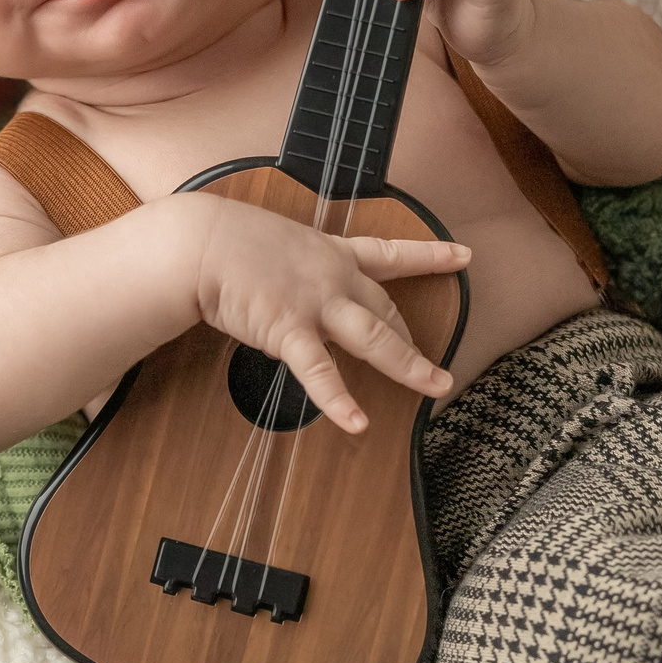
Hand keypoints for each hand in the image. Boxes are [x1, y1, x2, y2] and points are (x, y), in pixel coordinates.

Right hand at [181, 195, 470, 433]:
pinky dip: (339, 400)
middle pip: (388, 311)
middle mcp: (334, 277)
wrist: (198, 241)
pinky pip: (319, 371)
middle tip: (439, 368)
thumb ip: (294, 270)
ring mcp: (315, 304)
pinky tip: (357, 423)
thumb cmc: (226, 240)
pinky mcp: (289, 330)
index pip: (391, 254)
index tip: (463, 256)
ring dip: (409, 366)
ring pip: (375, 338)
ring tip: (436, 387)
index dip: (430, 256)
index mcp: (332, 253)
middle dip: (415, 341)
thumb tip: (294, 294)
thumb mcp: (276, 244)